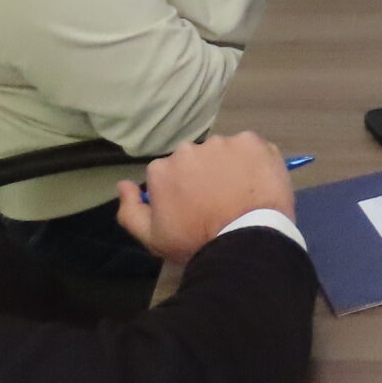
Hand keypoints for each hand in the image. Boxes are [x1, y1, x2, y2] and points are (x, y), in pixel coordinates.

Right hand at [114, 132, 293, 266]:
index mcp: (161, 169)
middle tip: (219, 199)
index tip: (194, 206)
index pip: (168, 173)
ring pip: (223, 152)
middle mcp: (188, 149)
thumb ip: (130, 211)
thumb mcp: (152, 237)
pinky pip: (251, 148)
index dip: (181, 190)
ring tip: (241, 192)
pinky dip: (254, 160)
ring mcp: (222, 143)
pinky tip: (258, 181)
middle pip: (195, 159)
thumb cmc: (196, 241)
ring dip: (229, 166)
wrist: (245, 239)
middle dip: (204, 174)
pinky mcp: (252, 142)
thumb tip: (123, 184)